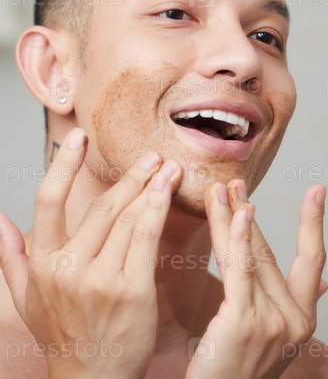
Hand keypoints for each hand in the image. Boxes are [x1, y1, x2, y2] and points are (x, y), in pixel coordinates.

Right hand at [0, 127, 181, 378]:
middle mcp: (68, 267)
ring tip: (166, 167)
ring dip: (148, 187)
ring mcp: (100, 279)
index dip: (65, 165)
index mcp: (43, 264)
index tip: (80, 138)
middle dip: (128, 177)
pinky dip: (156, 209)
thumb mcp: (26, 299)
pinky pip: (144, 238)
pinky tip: (166, 190)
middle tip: (150, 156)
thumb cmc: (63, 334)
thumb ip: (10, 257)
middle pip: (100, 207)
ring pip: (125, 218)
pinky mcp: (131, 290)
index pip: (48, 201)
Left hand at [185, 179, 327, 378]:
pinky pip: (239, 269)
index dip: (315, 222)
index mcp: (303, 319)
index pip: (313, 259)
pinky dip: (238, 236)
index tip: (318, 190)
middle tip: (234, 184)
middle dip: (249, 212)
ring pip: (251, 254)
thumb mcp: (276, 339)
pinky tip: (234, 212)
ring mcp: (272, 320)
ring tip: (219, 190)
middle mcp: (294, 318)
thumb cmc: (239, 371)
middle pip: (270, 251)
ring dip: (233, 216)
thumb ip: (296, 305)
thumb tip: (324, 281)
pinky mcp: (244, 320)